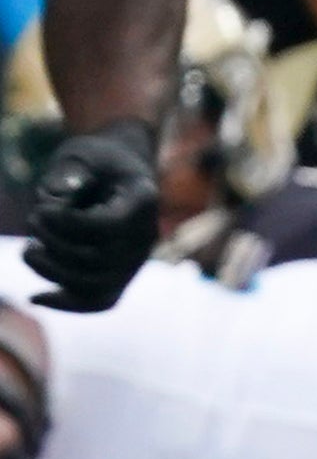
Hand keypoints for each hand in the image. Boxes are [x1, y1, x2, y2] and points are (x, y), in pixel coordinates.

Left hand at [22, 120, 156, 309]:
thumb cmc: (95, 161)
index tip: (43, 208)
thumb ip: (71, 170)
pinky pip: (99, 302)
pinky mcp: (120, 275)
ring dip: (52, 272)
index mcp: (143, 200)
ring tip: (27, 249)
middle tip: (33, 218)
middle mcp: (146, 235)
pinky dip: (67, 304)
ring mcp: (135, 259)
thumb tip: (59, 195)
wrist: (116, 174)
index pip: (108, 227)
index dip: (67, 224)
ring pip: (94, 285)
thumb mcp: (82, 153)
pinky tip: (35, 298)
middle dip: (54, 244)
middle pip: (99, 260)